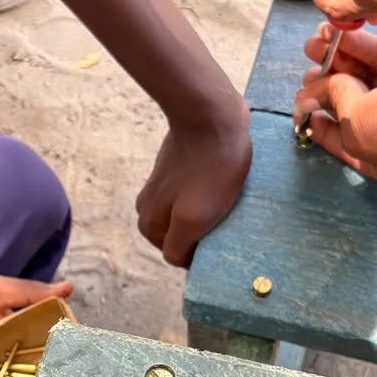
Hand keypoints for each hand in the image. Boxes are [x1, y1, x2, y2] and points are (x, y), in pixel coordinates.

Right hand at [136, 103, 251, 265]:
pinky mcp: (178, 166)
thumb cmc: (209, 171)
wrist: (211, 117)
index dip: (200, 251)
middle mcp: (148, 205)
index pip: (176, 255)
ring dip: (207, 212)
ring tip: (228, 202)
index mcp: (148, 223)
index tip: (220, 237)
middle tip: (225, 220)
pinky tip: (225, 184)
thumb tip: (179, 259)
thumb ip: (178, 247)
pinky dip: (208, 193)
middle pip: (180, 234)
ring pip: (186, 212)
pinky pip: (193, 191)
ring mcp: (162, 184)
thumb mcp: (193, 219)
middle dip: (202, 232)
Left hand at [293, 26, 376, 193]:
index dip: (325, 129)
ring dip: (337, 61)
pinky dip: (357, 46)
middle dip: (328, 90)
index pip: (351, 147)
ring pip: (366, 78)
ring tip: (313, 45)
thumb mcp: (356, 126)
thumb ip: (334, 103)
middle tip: (307, 75)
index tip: (304, 116)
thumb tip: (313, 92)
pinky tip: (333, 35)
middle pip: (357, 108)